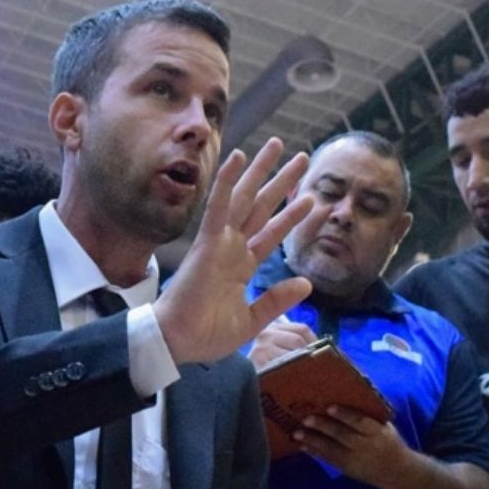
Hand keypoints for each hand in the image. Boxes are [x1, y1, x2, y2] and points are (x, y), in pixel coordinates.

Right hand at [155, 138, 313, 365]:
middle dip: (281, 182)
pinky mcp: (206, 244)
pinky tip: (238, 157)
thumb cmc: (204, 335)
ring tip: (278, 145)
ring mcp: (219, 243)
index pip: (272, 234)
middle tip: (302, 157)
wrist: (177, 342)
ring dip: (261, 171)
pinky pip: (218, 207)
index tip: (311, 198)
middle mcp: (232, 249)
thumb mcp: (251, 321)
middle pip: (262, 207)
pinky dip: (227, 182)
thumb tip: (306, 283)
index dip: (291, 216)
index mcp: (241, 267)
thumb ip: (276, 300)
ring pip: (244, 198)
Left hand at [293, 405, 409, 488]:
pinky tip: (302, 445)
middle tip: (306, 418)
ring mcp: (354, 459)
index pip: (360, 422)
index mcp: (377, 432)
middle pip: (342, 435)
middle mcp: (365, 446)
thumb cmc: (388, 442)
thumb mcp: (385, 427)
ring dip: (312, 440)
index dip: (345, 414)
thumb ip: (369, 415)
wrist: (396, 472)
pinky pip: (328, 459)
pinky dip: (314, 452)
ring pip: (331, 449)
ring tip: (296, 432)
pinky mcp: (346, 469)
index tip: (329, 406)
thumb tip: (348, 393)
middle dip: (323, 426)